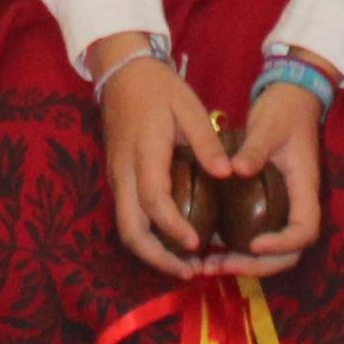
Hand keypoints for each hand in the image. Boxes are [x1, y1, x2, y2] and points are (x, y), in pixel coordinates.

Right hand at [90, 43, 224, 278]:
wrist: (122, 72)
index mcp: (144, 153)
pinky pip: (128, 217)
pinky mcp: (118, 179)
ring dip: (152, 252)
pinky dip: (148, 237)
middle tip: (189, 272)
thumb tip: (227, 175)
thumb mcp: (188, 107)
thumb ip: (206, 141)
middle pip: (129, 230)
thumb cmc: (158, 87)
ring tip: (185, 266)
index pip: (153, 200)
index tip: (196, 244)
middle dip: (157, 258)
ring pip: (126, 229)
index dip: (173, 226)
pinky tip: (174, 242)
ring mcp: (117, 178)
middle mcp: (124, 172)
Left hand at [218, 76, 326, 277]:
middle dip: (255, 265)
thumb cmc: (284, 110)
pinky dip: (236, 248)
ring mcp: (284, 206)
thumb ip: (255, 148)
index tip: (253, 243)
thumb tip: (236, 169)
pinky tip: (209, 248)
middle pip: (288, 253)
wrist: (290, 98)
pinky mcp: (268, 204)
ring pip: (272, 250)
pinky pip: (258, 234)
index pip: (304, 230)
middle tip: (219, 266)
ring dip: (243, 263)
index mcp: (304, 188)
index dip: (282, 243)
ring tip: (209, 266)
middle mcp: (296, 204)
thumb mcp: (268, 125)